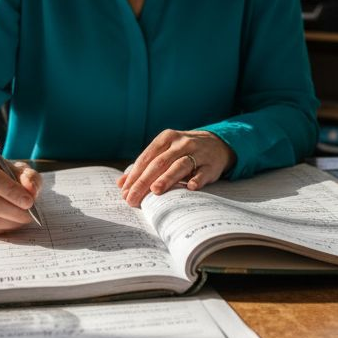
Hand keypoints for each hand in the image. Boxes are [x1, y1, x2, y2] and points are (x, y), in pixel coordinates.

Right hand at [0, 149, 41, 235]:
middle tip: (29, 214)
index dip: (11, 191)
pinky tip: (8, 222)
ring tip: (21, 218)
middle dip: (13, 210)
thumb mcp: (18, 169)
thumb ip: (28, 177)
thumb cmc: (2, 174)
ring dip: (8, 222)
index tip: (29, 201)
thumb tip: (31, 191)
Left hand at [117, 130, 234, 206]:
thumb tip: (121, 184)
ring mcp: (197, 153)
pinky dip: (197, 179)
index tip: (125, 191)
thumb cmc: (184, 151)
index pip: (146, 158)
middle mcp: (181, 143)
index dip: (134, 175)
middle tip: (133, 198)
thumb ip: (144, 166)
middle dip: (144, 182)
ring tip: (155, 191)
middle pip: (159, 163)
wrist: (217, 144)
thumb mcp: (164, 153)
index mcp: (166, 138)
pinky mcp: (211, 164)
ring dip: (167, 178)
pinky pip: (203, 172)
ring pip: (180, 165)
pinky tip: (190, 187)